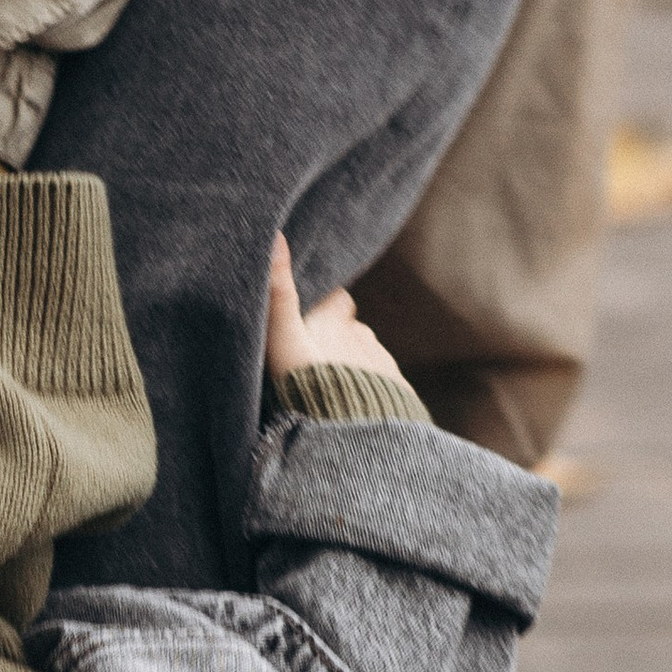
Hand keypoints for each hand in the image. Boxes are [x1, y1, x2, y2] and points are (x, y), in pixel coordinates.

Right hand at [266, 236, 413, 398]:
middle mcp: (364, 338)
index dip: (326, 305)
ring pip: (366, 358)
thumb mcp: (283, 337)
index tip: (314, 313)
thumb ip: (278, 292)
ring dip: (353, 366)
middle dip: (339, 338)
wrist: (350, 434)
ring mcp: (382, 366)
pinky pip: (381, 387)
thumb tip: (275, 237)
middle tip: (317, 355)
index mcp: (339, 321)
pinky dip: (368, 391)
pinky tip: (353, 408)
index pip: (337, 300)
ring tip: (331, 387)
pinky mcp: (396, 394)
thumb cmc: (309, 384)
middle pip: (351, 330)